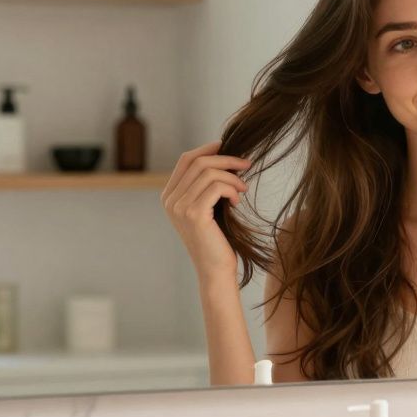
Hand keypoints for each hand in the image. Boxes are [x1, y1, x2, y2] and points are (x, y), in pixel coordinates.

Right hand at [161, 141, 250, 278]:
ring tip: (243, 190)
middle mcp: (170, 200)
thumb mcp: (208, 207)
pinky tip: (237, 202)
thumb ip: (206, 185)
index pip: (186, 159)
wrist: (215, 269)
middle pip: (198, 162)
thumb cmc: (216, 239)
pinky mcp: (194, 214)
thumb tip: (223, 155)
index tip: (228, 146)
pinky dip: (232, 189)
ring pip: (209, 172)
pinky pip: (217, 186)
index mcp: (170, 196)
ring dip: (233, 177)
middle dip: (226, 159)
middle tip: (247, 165)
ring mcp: (179, 207)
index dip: (208, 149)